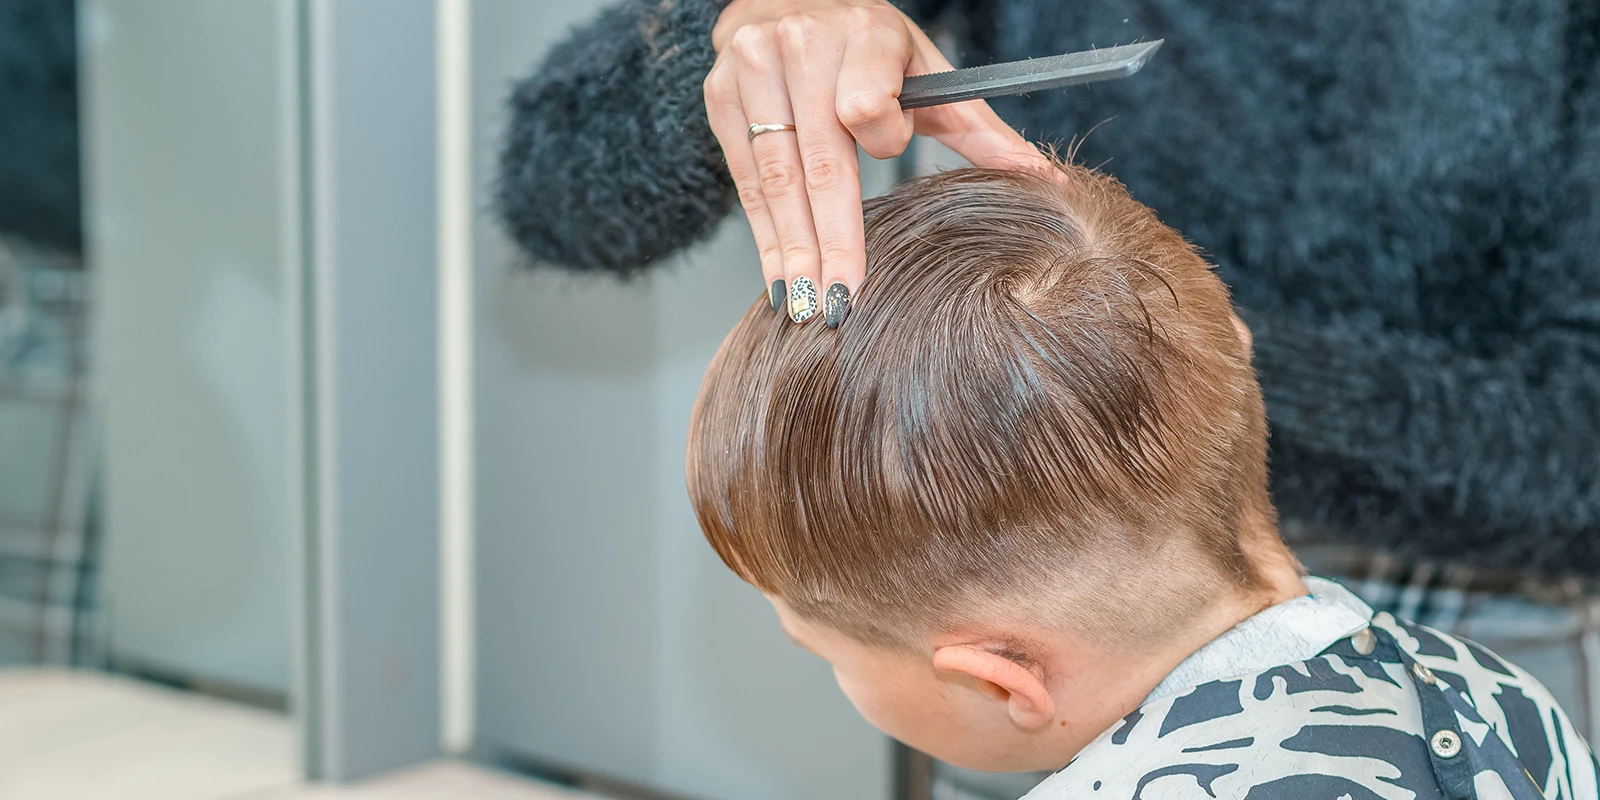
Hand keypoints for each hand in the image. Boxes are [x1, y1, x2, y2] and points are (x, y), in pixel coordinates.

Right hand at [704, 0, 1042, 324]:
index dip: (881, 141)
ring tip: (806, 304)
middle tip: (842, 301)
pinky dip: (764, 235)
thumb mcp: (925, 69)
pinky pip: (747, 180)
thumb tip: (1044, 177)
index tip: (889, 158)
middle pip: (819, 161)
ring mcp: (752, 71)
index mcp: (863, 34)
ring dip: (791, 251)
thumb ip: (977, 127)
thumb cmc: (865, 43)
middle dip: (831, 239)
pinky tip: (779, 278)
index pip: (866, 104)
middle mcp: (800, 46)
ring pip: (777, 178)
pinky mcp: (720, 98)